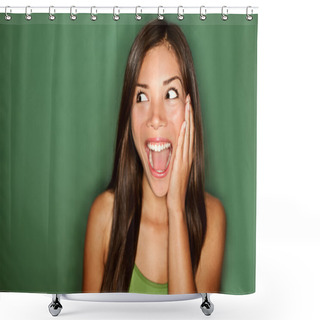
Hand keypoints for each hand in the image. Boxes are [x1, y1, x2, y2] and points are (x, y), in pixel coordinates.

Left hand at [167, 95, 193, 213]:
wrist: (176, 201)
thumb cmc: (174, 187)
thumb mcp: (174, 169)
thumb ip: (174, 159)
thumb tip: (169, 151)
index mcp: (187, 155)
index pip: (189, 133)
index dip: (188, 118)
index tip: (186, 106)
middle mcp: (189, 155)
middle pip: (190, 130)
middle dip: (189, 114)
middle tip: (188, 98)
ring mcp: (186, 158)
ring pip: (188, 135)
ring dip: (188, 119)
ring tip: (187, 104)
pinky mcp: (181, 163)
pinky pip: (183, 146)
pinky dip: (184, 134)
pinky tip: (184, 124)